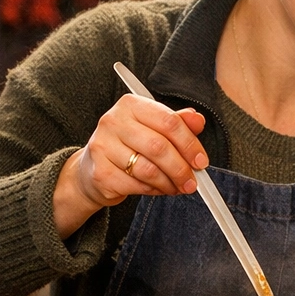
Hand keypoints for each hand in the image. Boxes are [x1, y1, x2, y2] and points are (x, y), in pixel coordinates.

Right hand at [52, 93, 207, 236]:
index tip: (201, 160)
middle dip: (181, 168)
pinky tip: (158, 188)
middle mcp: (113, 122)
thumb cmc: (127, 145)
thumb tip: (198, 120)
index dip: (190, 144)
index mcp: (130, 105)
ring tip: (177, 187)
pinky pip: (137, 185)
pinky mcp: (101, 172)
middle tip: (192, 181)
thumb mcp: (152, 128)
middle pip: (159, 147)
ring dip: (169, 183)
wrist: (93, 169)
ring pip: (149, 169)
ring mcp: (103, 147)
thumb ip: (176, 123)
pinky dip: (154, 190)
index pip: (168, 121)